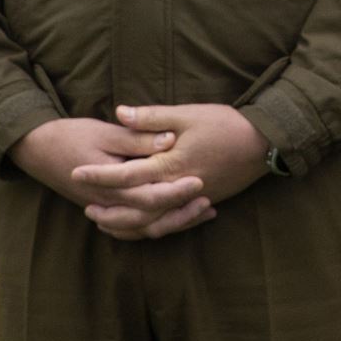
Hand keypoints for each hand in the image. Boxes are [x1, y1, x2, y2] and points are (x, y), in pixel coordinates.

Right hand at [8, 117, 212, 237]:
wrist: (38, 149)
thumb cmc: (72, 136)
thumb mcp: (106, 132)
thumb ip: (138, 138)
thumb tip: (171, 138)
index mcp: (109, 186)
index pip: (148, 197)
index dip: (175, 192)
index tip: (200, 181)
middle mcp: (107, 204)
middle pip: (149, 220)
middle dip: (181, 212)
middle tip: (209, 199)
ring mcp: (105, 210)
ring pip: (142, 228)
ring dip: (173, 223)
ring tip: (204, 211)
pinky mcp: (106, 209)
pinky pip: (133, 227)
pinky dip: (156, 225)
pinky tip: (179, 217)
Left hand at [71, 104, 269, 239]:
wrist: (265, 143)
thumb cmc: (226, 125)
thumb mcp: (187, 115)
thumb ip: (151, 117)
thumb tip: (119, 112)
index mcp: (170, 165)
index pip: (125, 176)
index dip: (98, 175)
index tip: (75, 173)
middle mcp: (177, 189)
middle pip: (135, 210)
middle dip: (109, 210)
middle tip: (86, 208)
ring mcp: (191, 200)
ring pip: (152, 223)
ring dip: (128, 224)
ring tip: (108, 222)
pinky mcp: (202, 202)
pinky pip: (171, 223)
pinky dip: (152, 227)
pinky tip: (142, 223)